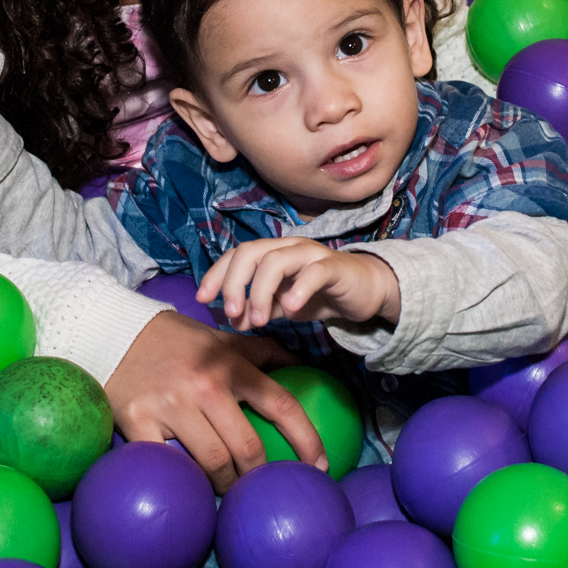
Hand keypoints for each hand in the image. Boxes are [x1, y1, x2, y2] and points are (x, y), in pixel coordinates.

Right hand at [104, 311, 328, 492]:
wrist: (114, 333)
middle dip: (261, 475)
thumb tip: (305, 368)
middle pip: (247, 447)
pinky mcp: (139, 422)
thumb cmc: (177, 341)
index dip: (306, 438)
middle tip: (265, 487)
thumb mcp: (222, 339)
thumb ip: (262, 352)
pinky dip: (184, 483)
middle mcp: (205, 386)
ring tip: (229, 491)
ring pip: (213, 463)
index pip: (280, 404)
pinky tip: (191, 491)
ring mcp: (171, 406)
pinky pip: (169, 467)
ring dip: (227, 485)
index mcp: (230, 365)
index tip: (320, 465)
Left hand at [197, 237, 400, 329]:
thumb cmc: (319, 294)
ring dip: (261, 291)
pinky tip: (290, 309)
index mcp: (271, 252)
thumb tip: (232, 319)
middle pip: (250, 252)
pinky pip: (313, 272)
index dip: (217, 274)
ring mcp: (310, 253)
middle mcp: (287, 246)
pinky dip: (298, 289)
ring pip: (276, 260)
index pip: (236, 255)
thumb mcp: (282, 306)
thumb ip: (258, 309)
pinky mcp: (334, 266)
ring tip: (259, 320)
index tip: (203, 299)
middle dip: (235, 282)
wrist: (364, 290)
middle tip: (231, 312)